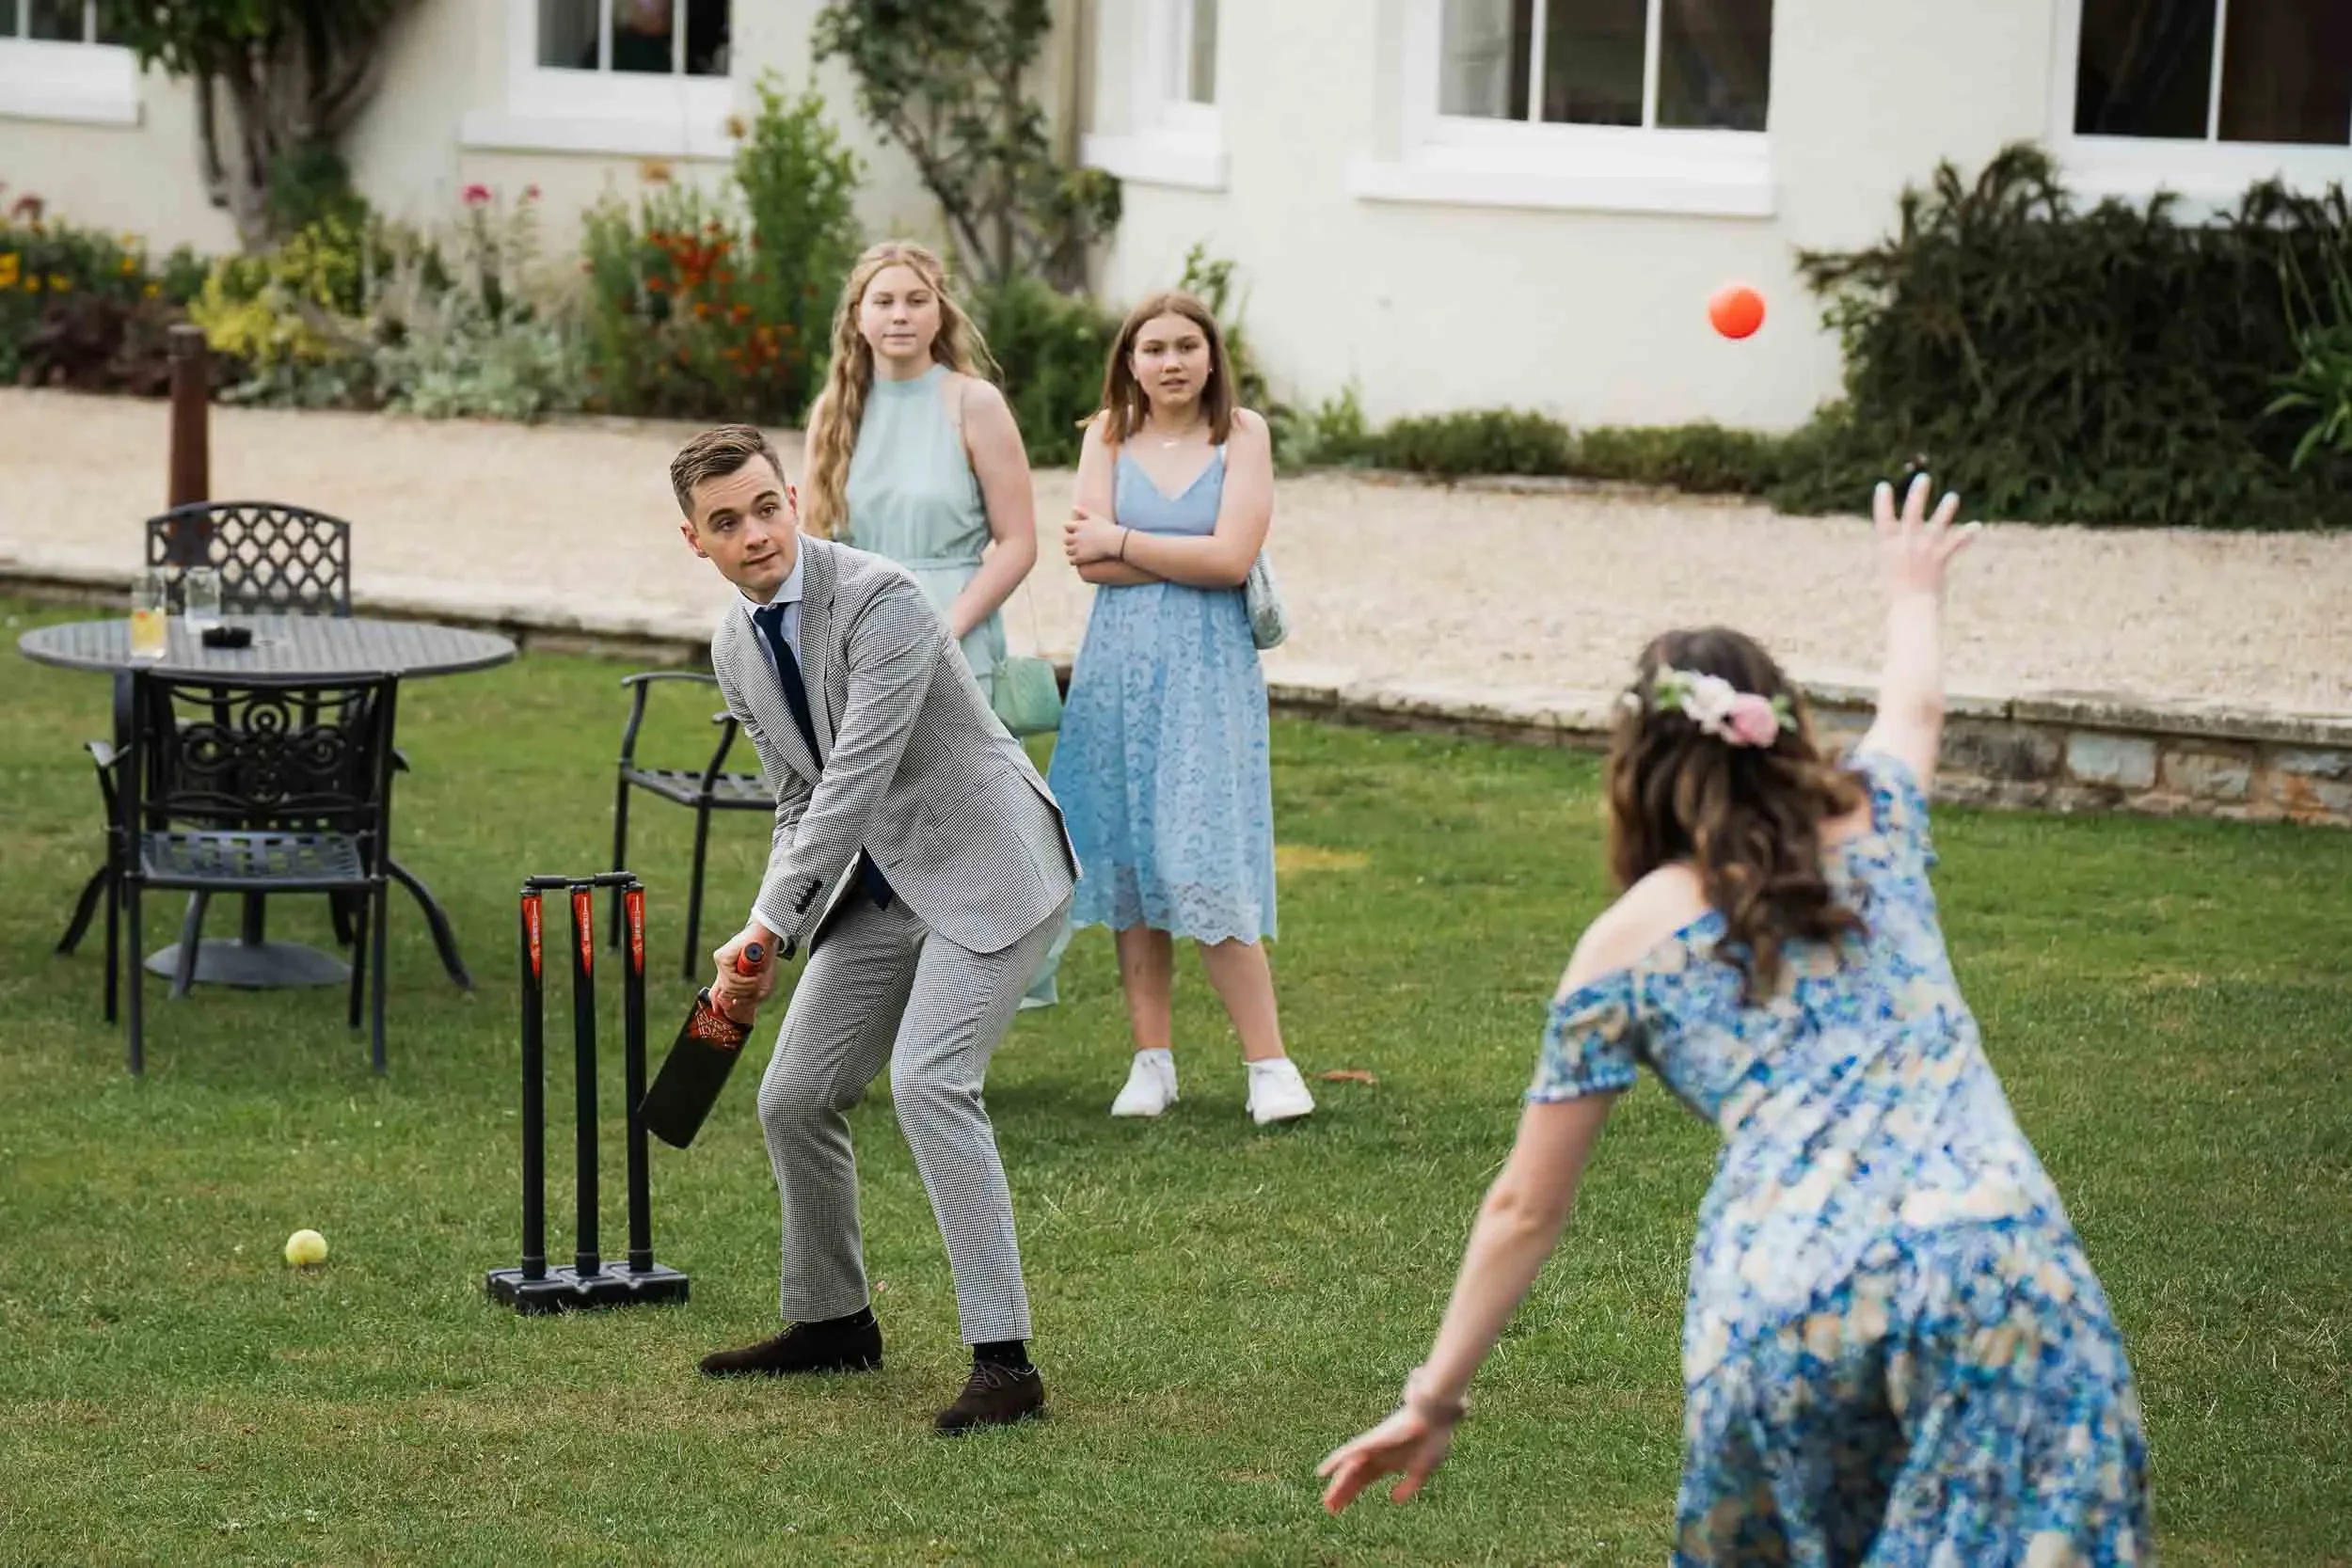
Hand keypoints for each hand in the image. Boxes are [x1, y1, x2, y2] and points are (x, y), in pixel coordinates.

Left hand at [709, 925, 777, 1013]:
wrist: (767, 938)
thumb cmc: (765, 960)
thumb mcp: (761, 985)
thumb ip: (748, 998)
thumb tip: (733, 1003)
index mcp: (729, 975)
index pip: (717, 992)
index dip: (717, 1002)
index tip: (719, 1010)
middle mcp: (723, 970)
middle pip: (725, 994)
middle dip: (744, 993)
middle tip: (756, 983)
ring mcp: (721, 963)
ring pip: (729, 987)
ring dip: (748, 986)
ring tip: (757, 976)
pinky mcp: (721, 957)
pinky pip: (731, 979)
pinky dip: (746, 980)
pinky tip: (754, 974)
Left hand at [1063, 506, 1124, 566]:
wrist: (1115, 542)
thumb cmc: (1107, 529)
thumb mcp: (1095, 517)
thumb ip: (1083, 512)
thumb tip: (1073, 507)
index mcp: (1079, 525)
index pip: (1066, 526)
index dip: (1070, 530)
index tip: (1075, 532)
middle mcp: (1076, 536)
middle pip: (1065, 539)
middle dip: (1069, 541)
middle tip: (1076, 543)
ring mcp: (1078, 547)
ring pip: (1067, 550)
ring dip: (1071, 551)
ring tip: (1078, 552)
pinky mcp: (1081, 557)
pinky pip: (1071, 560)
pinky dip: (1073, 560)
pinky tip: (1079, 559)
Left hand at [1316, 1404, 1455, 1514]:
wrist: (1435, 1417)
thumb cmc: (1432, 1439)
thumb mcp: (1422, 1470)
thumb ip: (1409, 1485)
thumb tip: (1395, 1500)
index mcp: (1388, 1461)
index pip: (1365, 1479)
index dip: (1352, 1493)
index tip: (1340, 1508)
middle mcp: (1376, 1454)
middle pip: (1355, 1477)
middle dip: (1343, 1493)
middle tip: (1330, 1509)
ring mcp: (1372, 1447)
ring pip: (1349, 1469)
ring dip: (1338, 1485)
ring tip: (1327, 1503)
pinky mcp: (1371, 1440)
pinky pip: (1349, 1452)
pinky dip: (1335, 1462)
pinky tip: (1322, 1472)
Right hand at [1874, 473, 1978, 602]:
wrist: (1911, 606)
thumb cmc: (1897, 585)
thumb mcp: (1890, 560)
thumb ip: (1897, 541)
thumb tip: (1908, 523)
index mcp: (1888, 544)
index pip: (1883, 518)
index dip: (1882, 502)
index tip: (1883, 486)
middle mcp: (1906, 543)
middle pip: (1912, 513)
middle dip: (1918, 494)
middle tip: (1924, 478)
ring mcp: (1924, 549)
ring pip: (1938, 524)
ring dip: (1946, 509)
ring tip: (1952, 497)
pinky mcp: (1940, 558)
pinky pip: (1956, 542)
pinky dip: (1967, 535)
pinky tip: (1976, 527)